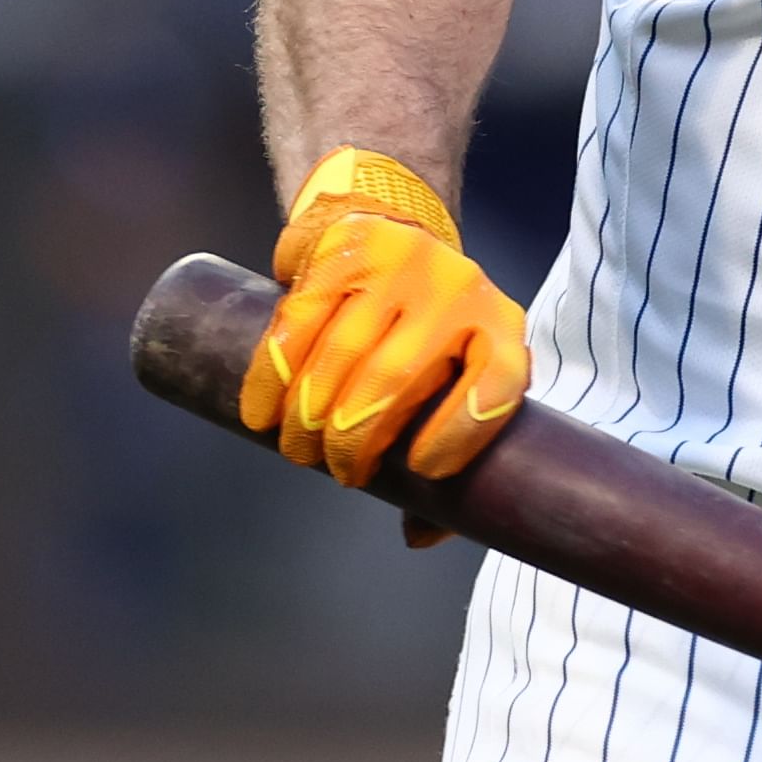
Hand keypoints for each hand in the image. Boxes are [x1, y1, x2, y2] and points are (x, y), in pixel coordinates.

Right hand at [240, 147, 529, 490]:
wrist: (399, 227)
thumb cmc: (435, 334)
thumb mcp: (463, 377)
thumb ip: (450, 455)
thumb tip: (419, 534)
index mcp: (502, 329)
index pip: (499, 386)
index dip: (461, 433)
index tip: (421, 470)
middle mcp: (459, 289)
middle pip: (398, 377)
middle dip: (354, 439)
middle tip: (336, 472)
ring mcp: (401, 263)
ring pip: (341, 351)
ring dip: (307, 416)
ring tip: (296, 449)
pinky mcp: (345, 250)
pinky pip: (298, 319)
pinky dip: (271, 375)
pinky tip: (259, 413)